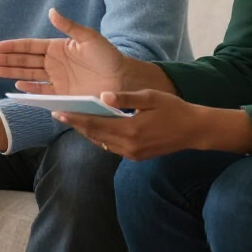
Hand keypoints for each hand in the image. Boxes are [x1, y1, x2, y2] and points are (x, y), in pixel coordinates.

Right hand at [0, 8, 127, 94]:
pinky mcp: (62, 94)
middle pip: (26, 61)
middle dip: (8, 60)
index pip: (31, 46)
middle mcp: (55, 63)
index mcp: (59, 47)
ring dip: (13, 73)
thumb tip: (51, 11)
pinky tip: (16, 86)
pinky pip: (41, 91)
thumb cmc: (108, 56)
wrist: (122, 79)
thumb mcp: (89, 38)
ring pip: (29, 75)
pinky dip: (29, 90)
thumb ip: (69, 26)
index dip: (14, 47)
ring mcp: (57, 79)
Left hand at [54, 90, 251, 159]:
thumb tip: (102, 96)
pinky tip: (94, 128)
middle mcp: (128, 145)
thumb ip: (125, 98)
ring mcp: (132, 153)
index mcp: (130, 129)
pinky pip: (111, 147)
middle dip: (76, 124)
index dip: (75, 118)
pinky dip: (100, 137)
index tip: (58, 111)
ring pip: (101, 142)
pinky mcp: (136, 156)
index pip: (95, 123)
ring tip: (72, 120)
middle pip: (94, 135)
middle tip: (58, 114)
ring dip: (87, 132)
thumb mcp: (149, 97)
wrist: (193, 130)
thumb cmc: (173, 109)